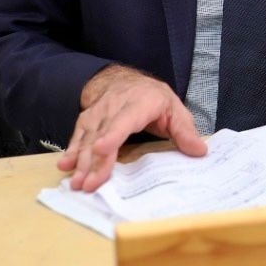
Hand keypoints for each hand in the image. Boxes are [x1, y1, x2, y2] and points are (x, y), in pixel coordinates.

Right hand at [59, 66, 206, 191]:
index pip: (124, 120)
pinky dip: (71, 151)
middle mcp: (114, 107)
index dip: (113, 135)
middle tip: (88, 185)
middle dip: (94, 161)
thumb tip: (200, 151)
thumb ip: (185, 131)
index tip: (103, 149)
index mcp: (139, 103)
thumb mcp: (174, 109)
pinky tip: (65, 166)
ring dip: (81, 162)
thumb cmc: (153, 98)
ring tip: (77, 183)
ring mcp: (98, 113)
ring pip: (88, 138)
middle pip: (102, 135)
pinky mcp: (87, 120)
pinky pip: (78, 137)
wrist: (124, 80)